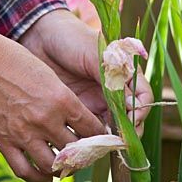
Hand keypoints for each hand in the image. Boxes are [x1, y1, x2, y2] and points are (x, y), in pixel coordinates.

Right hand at [0, 30, 103, 181]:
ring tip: (67, 166)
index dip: (101, 136)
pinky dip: (38, 178)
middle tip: (87, 154)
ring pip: (53, 166)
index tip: (102, 138)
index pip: (92, 128)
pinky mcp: (4, 142)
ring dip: (63, 169)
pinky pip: (25, 171)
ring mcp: (24, 133)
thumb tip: (75, 118)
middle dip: (85, 154)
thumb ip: (62, 98)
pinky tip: (45, 174)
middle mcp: (46, 119)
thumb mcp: (47, 74)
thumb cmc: (13, 59)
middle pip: (76, 150)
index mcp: (61, 98)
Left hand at [19, 9, 152, 134]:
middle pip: (130, 117)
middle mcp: (113, 90)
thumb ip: (112, 78)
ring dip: (109, 138)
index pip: (143, 97)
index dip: (141, 110)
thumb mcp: (95, 55)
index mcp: (123, 73)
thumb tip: (132, 105)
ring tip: (102, 144)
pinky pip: (89, 129)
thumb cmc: (72, 38)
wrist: (39, 36)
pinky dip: (90, 138)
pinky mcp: (78, 110)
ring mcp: (96, 101)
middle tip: (119, 140)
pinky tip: (86, 142)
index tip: (132, 118)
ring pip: (111, 127)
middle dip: (127, 131)